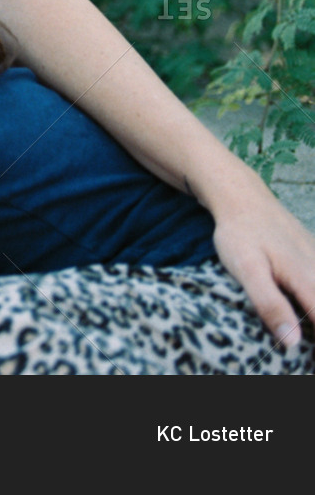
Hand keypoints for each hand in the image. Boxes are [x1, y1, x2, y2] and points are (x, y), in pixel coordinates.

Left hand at [210, 188, 314, 351]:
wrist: (242, 196)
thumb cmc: (240, 233)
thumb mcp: (246, 269)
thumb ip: (269, 304)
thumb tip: (292, 342)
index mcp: (306, 278)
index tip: (309, 352)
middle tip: (303, 331)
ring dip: (314, 306)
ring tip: (303, 312)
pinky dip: (314, 289)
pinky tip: (304, 293)